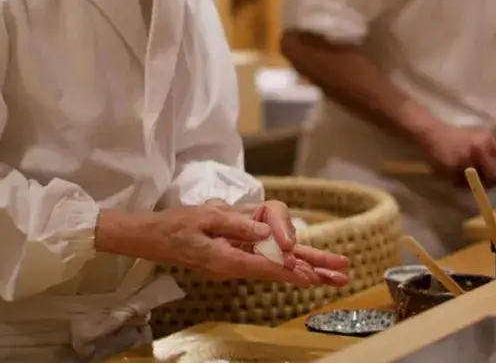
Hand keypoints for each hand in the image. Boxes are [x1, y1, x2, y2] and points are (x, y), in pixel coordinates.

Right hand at [105, 204, 345, 286]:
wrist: (154, 237)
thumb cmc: (177, 225)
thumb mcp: (206, 217)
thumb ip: (237, 225)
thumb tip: (266, 233)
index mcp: (227, 257)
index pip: (265, 266)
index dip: (291, 270)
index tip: (312, 277)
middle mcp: (235, 263)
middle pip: (279, 269)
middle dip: (311, 271)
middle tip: (340, 276)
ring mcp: (236, 261)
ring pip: (276, 264)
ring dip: (305, 267)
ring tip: (333, 273)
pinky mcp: (235, 255)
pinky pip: (265, 259)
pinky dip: (286, 262)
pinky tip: (306, 264)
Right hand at [419, 123, 495, 182]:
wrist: (431, 132)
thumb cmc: (456, 136)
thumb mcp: (476, 138)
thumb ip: (489, 152)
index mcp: (487, 141)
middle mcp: (479, 149)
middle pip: (493, 176)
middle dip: (488, 180)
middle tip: (480, 177)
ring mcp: (465, 159)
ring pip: (475, 182)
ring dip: (469, 181)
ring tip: (460, 169)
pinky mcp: (452, 168)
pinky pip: (460, 184)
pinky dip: (456, 181)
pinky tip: (450, 170)